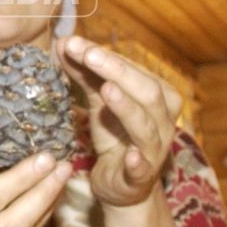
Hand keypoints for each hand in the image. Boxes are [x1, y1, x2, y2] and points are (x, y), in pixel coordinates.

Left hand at [58, 35, 184, 208]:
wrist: (122, 185)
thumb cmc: (115, 135)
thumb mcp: (99, 101)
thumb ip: (85, 73)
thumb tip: (64, 42)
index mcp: (158, 95)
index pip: (133, 69)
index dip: (105, 55)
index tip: (75, 43)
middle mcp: (163, 119)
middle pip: (145, 90)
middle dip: (116, 70)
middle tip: (88, 54)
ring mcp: (154, 149)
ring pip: (145, 125)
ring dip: (126, 107)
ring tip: (107, 90)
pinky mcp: (141, 177)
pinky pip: (142, 168)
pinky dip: (138, 162)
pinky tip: (131, 156)